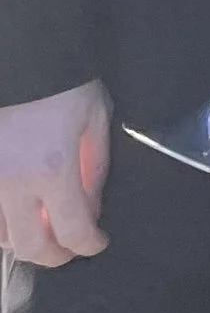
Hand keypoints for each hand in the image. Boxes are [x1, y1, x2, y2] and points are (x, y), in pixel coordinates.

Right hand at [0, 79, 112, 262]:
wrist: (25, 57)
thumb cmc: (63, 83)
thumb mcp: (95, 121)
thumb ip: (95, 172)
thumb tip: (91, 211)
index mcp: (52, 168)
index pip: (72, 232)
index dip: (90, 245)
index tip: (97, 242)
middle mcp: (12, 181)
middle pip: (31, 248)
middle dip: (56, 255)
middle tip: (71, 246)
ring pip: (1, 237)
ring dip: (25, 238)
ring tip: (44, 225)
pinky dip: (3, 222)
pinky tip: (19, 211)